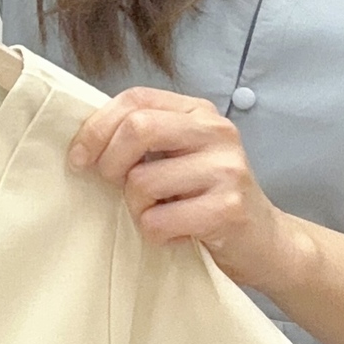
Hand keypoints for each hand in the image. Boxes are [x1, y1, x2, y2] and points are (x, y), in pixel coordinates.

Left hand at [67, 86, 306, 295]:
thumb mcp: (179, 157)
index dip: (96, 128)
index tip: (78, 158)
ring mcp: (226, 168)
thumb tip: (84, 145)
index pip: (134, 100)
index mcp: (198, 111)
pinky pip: (159, 222)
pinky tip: (180, 233)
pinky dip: (157, 234)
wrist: (266, 243)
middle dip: (110, 164)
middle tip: (114, 187)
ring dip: (137, 209)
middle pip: (137, 129)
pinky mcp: (228, 208)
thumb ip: (144, 141)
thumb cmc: (209, 199)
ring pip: (142, 182)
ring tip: (162, 214)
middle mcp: (216, 131)